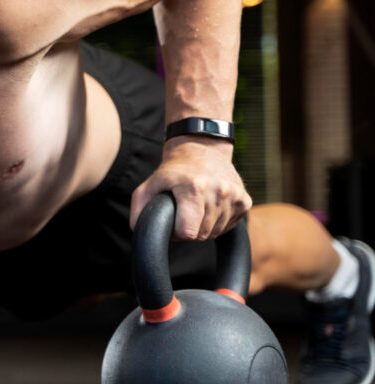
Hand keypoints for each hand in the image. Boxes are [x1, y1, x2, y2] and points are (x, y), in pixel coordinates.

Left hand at [130, 138, 251, 240]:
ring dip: (204, 226)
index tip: (174, 223)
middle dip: (190, 229)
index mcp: (194, 188)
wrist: (202, 149)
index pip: (189, 232)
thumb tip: (138, 229)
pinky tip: (210, 206)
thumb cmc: (174, 171)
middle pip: (202, 234)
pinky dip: (218, 222)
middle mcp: (218, 191)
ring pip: (216, 232)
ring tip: (196, 207)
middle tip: (183, 212)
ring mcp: (234, 195)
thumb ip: (140, 208)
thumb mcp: (150, 184)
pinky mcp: (245, 200)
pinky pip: (229, 226)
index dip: (178, 233)